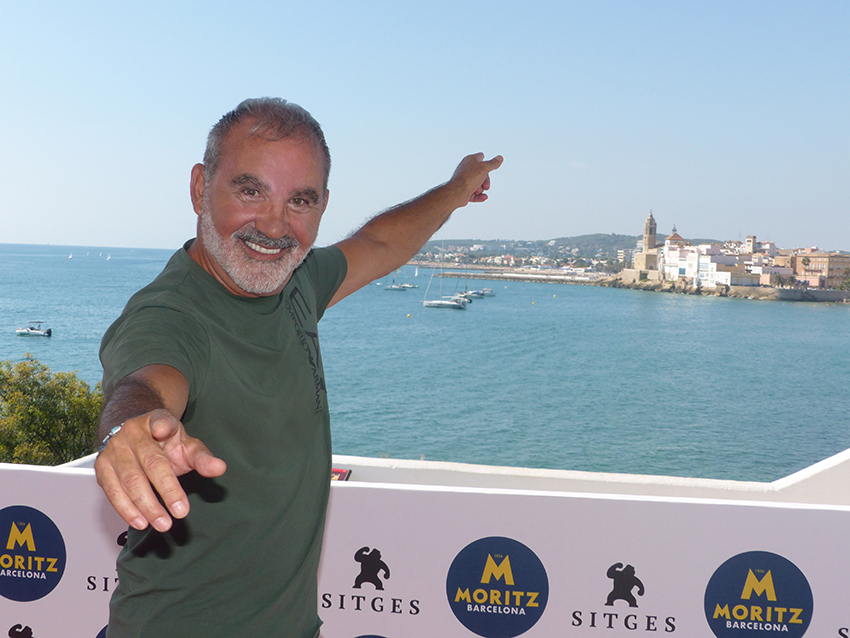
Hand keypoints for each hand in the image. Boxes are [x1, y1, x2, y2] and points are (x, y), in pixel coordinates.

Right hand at [94, 409, 226, 531]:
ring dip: (146, 505)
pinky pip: (112, 491)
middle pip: (151, 462)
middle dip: (167, 490)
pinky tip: (140, 521)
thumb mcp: (186, 445)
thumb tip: (219, 468)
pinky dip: (126, 509)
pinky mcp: (102, 467)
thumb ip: (202, 457)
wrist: (134, 436)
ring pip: (130, 480)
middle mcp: (132, 432)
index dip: (162, 424)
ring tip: (162, 523)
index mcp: (156, 420)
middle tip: (181, 512)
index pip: (160, 420)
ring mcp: (114, 449)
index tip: (164, 429)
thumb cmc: (163, 442)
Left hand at [450, 153, 503, 205]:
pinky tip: (483, 197)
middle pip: (482, 173)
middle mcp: (466, 169)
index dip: (486, 162)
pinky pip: (474, 194)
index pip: (480, 157)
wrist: (457, 192)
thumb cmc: (469, 178)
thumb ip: (493, 163)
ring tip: (478, 191)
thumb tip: (500, 158)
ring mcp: (465, 180)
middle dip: (486, 181)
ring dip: (481, 189)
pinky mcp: (464, 191)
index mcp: (470, 160)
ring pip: (478, 184)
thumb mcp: (484, 168)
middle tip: (486, 186)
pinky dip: (479, 196)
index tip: (490, 167)